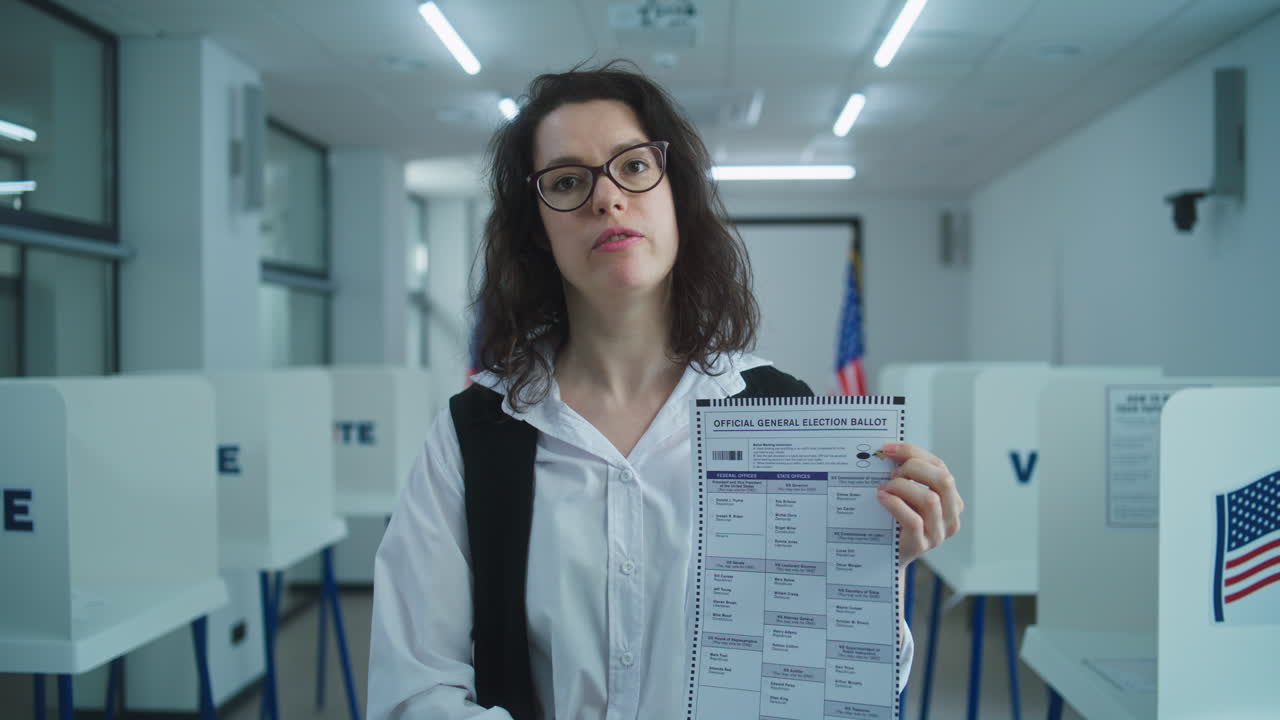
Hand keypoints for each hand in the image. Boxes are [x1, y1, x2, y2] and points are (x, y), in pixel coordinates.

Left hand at [876, 442, 963, 565]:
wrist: (885, 557)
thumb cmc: (895, 520)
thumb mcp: (907, 495)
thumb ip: (907, 475)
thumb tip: (890, 450)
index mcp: (951, 499)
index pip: (940, 467)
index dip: (914, 453)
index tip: (888, 448)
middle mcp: (951, 517)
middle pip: (943, 480)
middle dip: (914, 468)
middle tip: (891, 472)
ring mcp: (938, 533)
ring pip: (930, 500)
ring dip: (902, 487)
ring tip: (884, 487)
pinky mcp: (921, 545)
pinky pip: (913, 520)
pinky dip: (895, 504)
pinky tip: (881, 498)